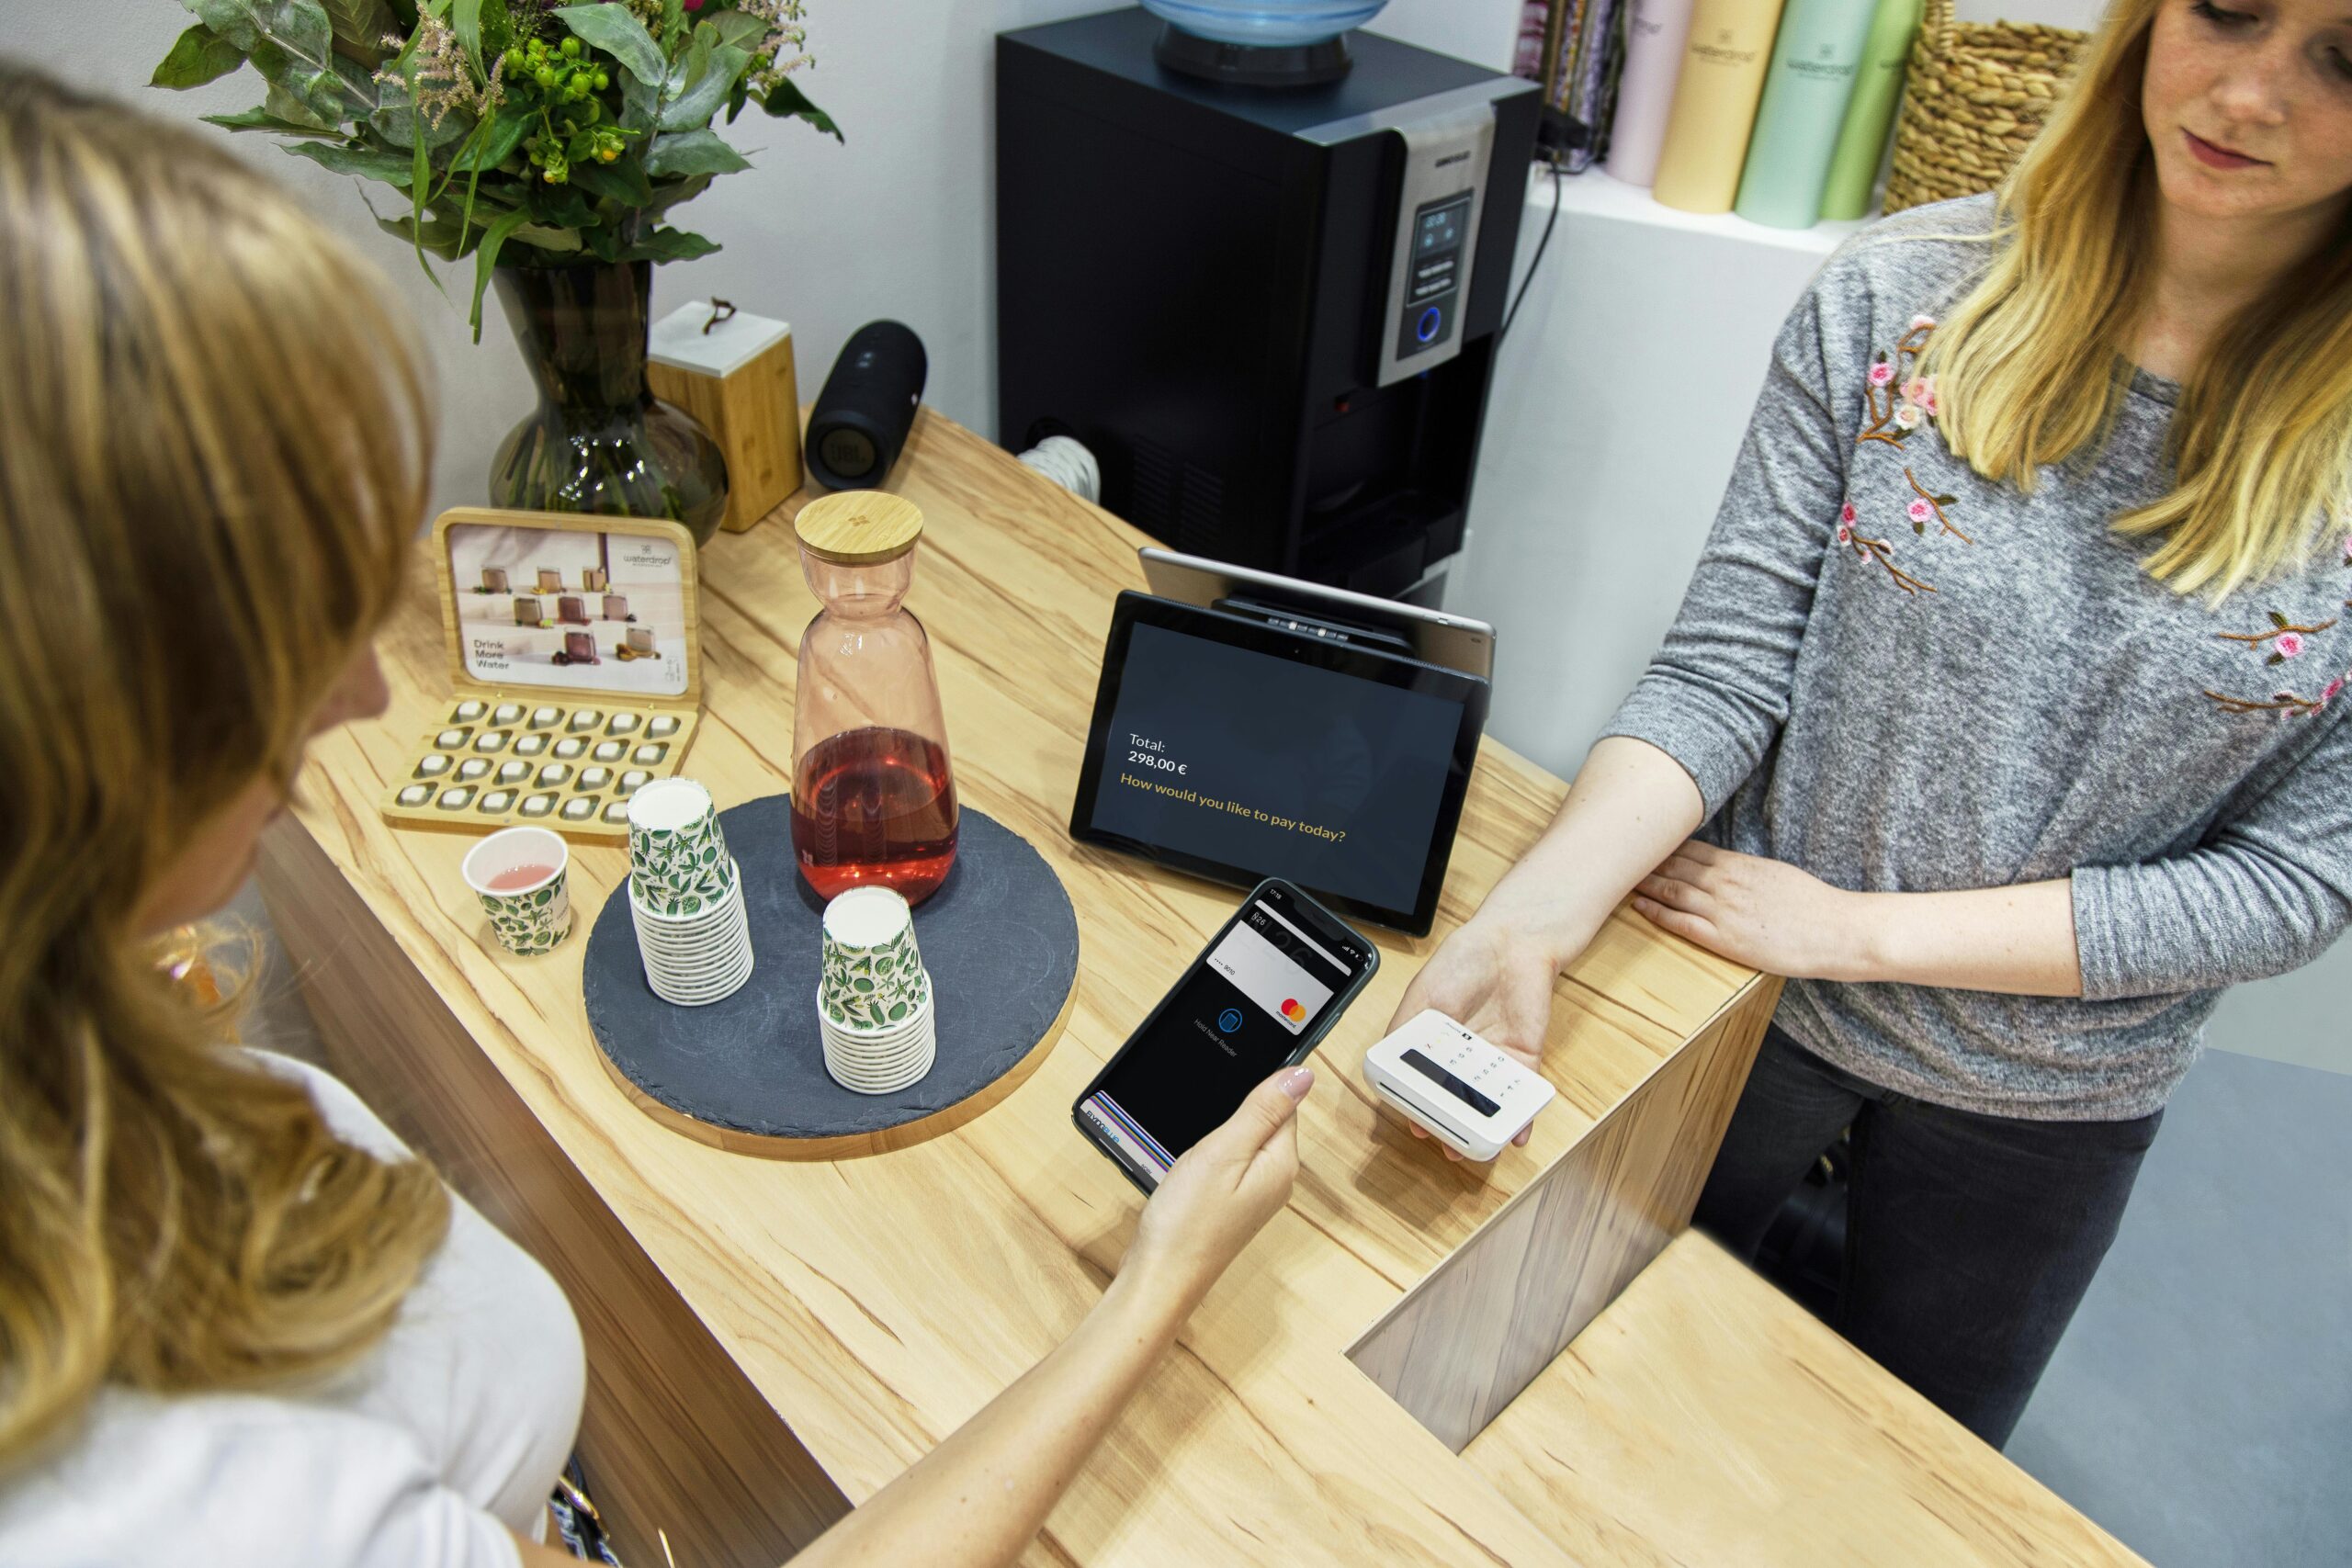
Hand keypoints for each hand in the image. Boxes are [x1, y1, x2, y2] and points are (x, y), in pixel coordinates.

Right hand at [1122, 1066, 1312, 1311]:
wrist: (1161, 1275)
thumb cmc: (1188, 1220)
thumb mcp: (1225, 1152)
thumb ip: (1263, 1110)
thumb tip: (1302, 1074)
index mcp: (1281, 1163)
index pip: (1284, 1103)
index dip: (1254, 1089)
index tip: (1223, 1090)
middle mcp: (1275, 1179)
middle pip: (1265, 1121)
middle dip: (1233, 1113)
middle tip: (1203, 1133)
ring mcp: (1254, 1194)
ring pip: (1244, 1142)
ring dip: (1219, 1136)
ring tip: (1195, 1154)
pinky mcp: (1232, 1204)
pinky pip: (1230, 1163)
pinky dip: (1210, 1156)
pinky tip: (1192, 1168)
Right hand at [1383, 916, 1565, 1159]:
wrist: (1508, 943)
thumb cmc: (1460, 964)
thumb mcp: (1420, 999)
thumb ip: (1402, 1034)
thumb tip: (1387, 1069)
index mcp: (1432, 1048)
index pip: (1424, 1087)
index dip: (1421, 1109)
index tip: (1418, 1125)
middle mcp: (1462, 1061)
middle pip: (1457, 1103)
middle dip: (1453, 1129)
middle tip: (1448, 1146)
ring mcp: (1494, 1062)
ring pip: (1488, 1106)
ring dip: (1485, 1131)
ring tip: (1478, 1149)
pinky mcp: (1524, 1059)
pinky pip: (1523, 1094)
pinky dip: (1522, 1117)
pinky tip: (1516, 1134)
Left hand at [1633, 840, 1859, 979]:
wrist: (1834, 931)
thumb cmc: (1811, 905)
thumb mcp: (1775, 875)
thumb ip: (1745, 871)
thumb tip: (1726, 868)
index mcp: (1738, 865)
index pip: (1689, 850)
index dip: (1661, 847)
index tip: (1639, 841)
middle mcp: (1725, 882)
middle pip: (1673, 865)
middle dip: (1643, 860)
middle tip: (1614, 854)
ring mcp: (1722, 910)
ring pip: (1671, 890)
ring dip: (1643, 883)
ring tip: (1617, 879)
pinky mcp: (1723, 938)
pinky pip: (1680, 922)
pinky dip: (1656, 913)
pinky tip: (1638, 907)